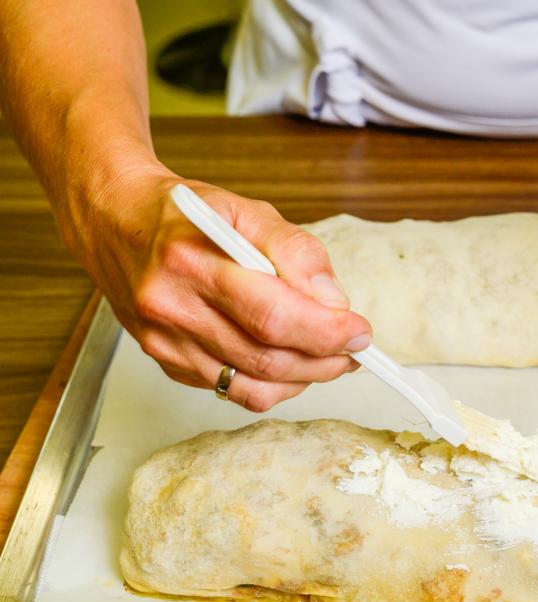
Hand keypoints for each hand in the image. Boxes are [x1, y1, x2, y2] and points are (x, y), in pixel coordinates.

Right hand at [59, 167, 371, 411]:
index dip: (326, 332)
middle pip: (267, 358)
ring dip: (304, 379)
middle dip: (325, 360)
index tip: (360, 331)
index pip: (273, 315)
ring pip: (252, 385)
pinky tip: (287, 361)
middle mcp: (172, 308)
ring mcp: (164, 342)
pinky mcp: (165, 362)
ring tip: (329, 358)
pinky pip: (231, 391)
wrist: (113, 222)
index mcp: (192, 262)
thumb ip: (296, 251)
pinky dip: (271, 383)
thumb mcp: (246, 210)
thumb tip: (334, 302)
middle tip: (354, 349)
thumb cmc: (183, 215)